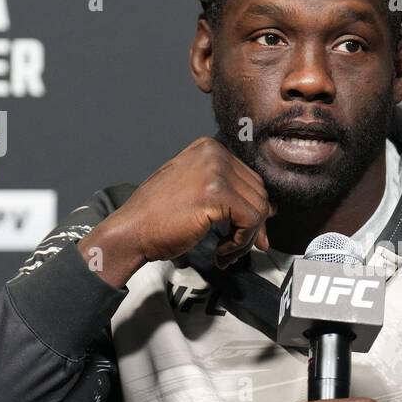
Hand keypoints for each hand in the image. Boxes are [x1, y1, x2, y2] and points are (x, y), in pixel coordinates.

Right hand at [78, 136, 274, 285]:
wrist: (131, 231)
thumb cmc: (158, 218)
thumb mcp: (197, 194)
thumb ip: (230, 195)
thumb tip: (270, 210)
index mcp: (209, 148)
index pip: (251, 180)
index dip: (254, 211)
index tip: (247, 235)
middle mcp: (214, 153)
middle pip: (259, 193)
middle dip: (254, 226)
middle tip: (236, 248)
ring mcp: (216, 171)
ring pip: (259, 209)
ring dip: (246, 239)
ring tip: (226, 252)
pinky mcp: (217, 194)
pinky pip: (251, 221)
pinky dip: (241, 243)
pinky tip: (221, 252)